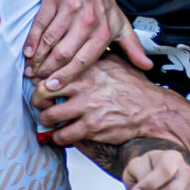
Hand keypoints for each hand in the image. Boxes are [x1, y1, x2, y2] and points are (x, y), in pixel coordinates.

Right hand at [26, 0, 151, 83]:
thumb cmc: (102, 3)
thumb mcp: (120, 23)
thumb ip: (132, 47)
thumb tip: (148, 67)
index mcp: (103, 30)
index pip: (84, 59)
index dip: (67, 75)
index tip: (53, 87)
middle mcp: (88, 20)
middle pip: (64, 53)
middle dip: (49, 71)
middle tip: (37, 83)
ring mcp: (71, 7)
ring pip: (51, 40)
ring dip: (38, 58)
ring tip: (29, 71)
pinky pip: (41, 23)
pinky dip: (32, 39)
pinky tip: (27, 52)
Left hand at [36, 56, 171, 151]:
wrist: (152, 110)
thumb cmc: (135, 88)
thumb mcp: (116, 63)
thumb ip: (95, 58)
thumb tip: (81, 52)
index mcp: (87, 68)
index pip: (52, 70)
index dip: (41, 79)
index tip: (40, 84)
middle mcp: (83, 86)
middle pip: (43, 92)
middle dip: (37, 100)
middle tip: (39, 104)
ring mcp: (86, 108)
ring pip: (49, 116)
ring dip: (45, 121)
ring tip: (48, 121)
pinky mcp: (91, 128)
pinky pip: (63, 135)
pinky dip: (58, 137)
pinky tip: (61, 135)